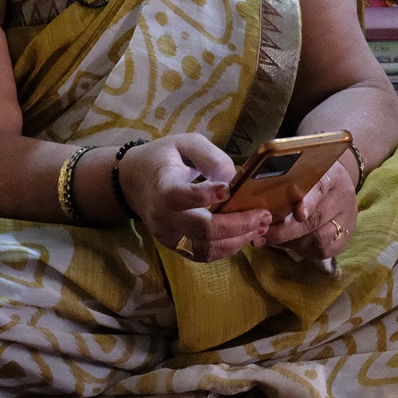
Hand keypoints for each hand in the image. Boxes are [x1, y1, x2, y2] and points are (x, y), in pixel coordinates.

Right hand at [118, 134, 271, 263]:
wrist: (133, 182)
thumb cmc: (162, 158)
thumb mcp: (184, 143)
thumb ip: (210, 156)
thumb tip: (234, 179)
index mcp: (163, 187)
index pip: (180, 196)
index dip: (205, 195)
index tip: (229, 190)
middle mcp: (164, 217)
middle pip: (203, 230)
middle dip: (238, 225)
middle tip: (264, 215)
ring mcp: (169, 236)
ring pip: (206, 249)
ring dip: (238, 240)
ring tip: (261, 226)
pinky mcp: (175, 247)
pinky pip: (204, 254)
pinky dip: (228, 247)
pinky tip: (245, 234)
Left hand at [261, 160, 358, 262]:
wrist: (337, 185)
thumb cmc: (308, 177)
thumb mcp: (298, 172)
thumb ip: (281, 183)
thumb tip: (255, 207)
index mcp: (330, 174)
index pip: (321, 187)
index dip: (309, 201)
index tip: (298, 214)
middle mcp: (342, 196)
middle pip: (316, 218)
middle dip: (285, 230)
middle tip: (261, 233)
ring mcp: (347, 219)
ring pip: (319, 238)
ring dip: (291, 242)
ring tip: (270, 239)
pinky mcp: (345, 237)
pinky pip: (322, 250)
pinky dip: (301, 249)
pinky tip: (289, 244)